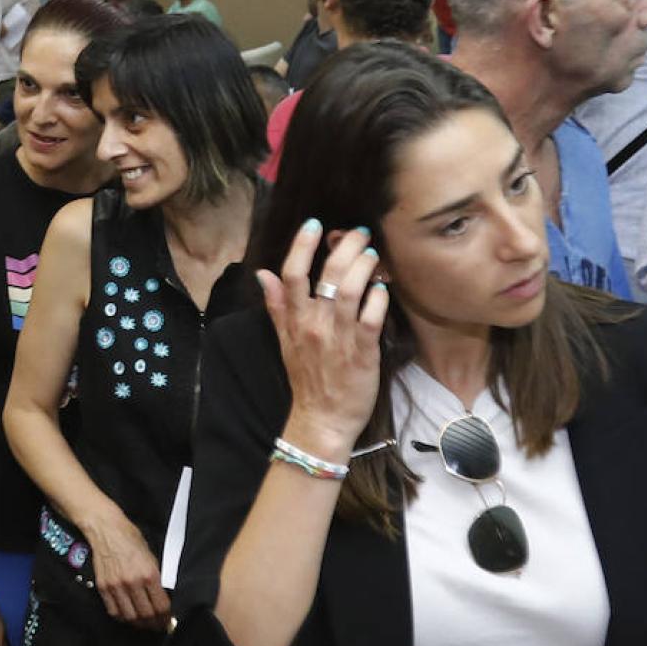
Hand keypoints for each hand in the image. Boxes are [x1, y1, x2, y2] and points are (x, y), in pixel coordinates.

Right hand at [82, 509, 166, 629]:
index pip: (161, 606)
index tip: (168, 620)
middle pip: (146, 615)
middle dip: (154, 624)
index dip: (166, 617)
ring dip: (139, 624)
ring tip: (144, 624)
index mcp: (149, 574)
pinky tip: (128, 617)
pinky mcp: (103, 587)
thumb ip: (157, 578)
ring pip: (130, 617)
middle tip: (158, 626)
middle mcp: (132, 582)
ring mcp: (116, 586)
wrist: (107, 530)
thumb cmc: (131, 539)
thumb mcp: (152, 557)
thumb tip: (163, 597)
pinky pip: (114, 611)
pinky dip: (122, 618)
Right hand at [254, 220, 387, 460]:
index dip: (302, 245)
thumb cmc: (307, 380)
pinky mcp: (363, 354)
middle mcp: (315, 325)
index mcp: (294, 320)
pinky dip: (378, 298)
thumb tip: (264, 274)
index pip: (293, 274)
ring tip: (374, 256)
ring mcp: (339, 339)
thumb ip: (276, 306)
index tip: (314, 224)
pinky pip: (372, 319)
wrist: (321, 421)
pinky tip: (383, 288)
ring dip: (366, 266)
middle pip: (328, 274)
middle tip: (361, 234)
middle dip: (347, 247)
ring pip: (352, 290)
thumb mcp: (284, 342)